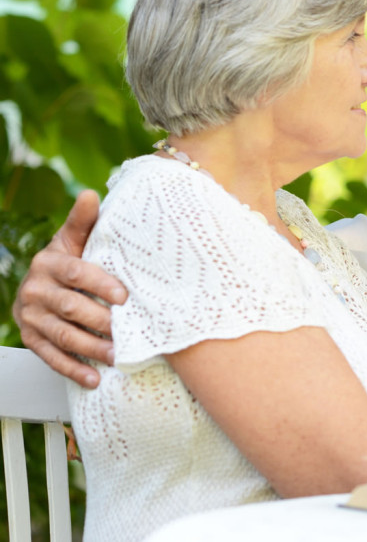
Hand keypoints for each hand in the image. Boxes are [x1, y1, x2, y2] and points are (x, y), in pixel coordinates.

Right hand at [12, 190, 124, 387]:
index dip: (100, 284)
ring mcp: (31, 316)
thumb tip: (91, 194)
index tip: (125, 296)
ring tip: (117, 356)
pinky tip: (94, 379)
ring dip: (91, 348)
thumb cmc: (70, 259)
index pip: (76, 273)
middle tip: (128, 333)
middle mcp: (35, 289)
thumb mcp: (76, 239)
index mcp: (49, 262)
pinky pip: (51, 357)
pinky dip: (73, 370)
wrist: (41, 282)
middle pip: (70, 308)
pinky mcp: (30, 338)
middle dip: (100, 321)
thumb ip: (84, 222)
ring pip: (63, 335)